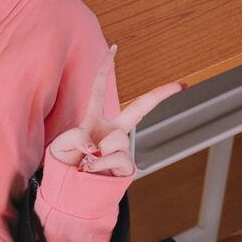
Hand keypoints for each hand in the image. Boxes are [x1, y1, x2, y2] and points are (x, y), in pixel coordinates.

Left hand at [47, 45, 184, 176]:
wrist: (70, 194)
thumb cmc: (65, 167)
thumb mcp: (60, 147)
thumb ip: (75, 137)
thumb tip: (95, 145)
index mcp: (94, 120)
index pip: (99, 89)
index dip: (105, 68)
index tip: (114, 48)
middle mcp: (112, 131)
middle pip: (139, 109)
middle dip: (160, 95)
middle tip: (181, 84)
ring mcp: (122, 148)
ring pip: (117, 139)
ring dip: (97, 153)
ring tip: (86, 164)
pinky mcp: (127, 167)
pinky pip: (116, 158)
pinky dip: (101, 165)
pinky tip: (94, 172)